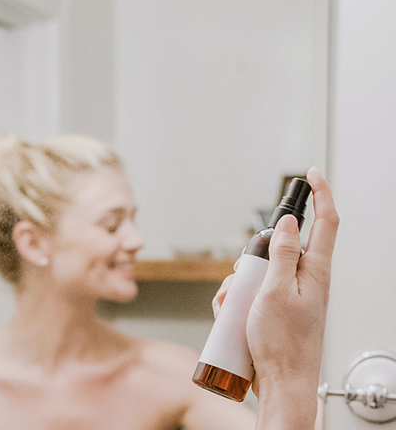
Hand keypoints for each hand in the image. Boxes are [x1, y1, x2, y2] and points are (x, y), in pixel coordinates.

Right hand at [210, 168, 337, 428]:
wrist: (282, 384)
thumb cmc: (284, 345)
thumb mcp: (278, 292)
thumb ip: (284, 254)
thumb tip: (289, 224)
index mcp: (316, 272)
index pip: (326, 222)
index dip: (321, 194)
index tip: (310, 174)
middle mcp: (306, 281)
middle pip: (277, 249)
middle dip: (251, 258)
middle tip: (244, 277)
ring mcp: (290, 297)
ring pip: (258, 273)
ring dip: (239, 285)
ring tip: (234, 305)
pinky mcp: (275, 312)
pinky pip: (251, 295)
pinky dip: (237, 302)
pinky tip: (232, 317)